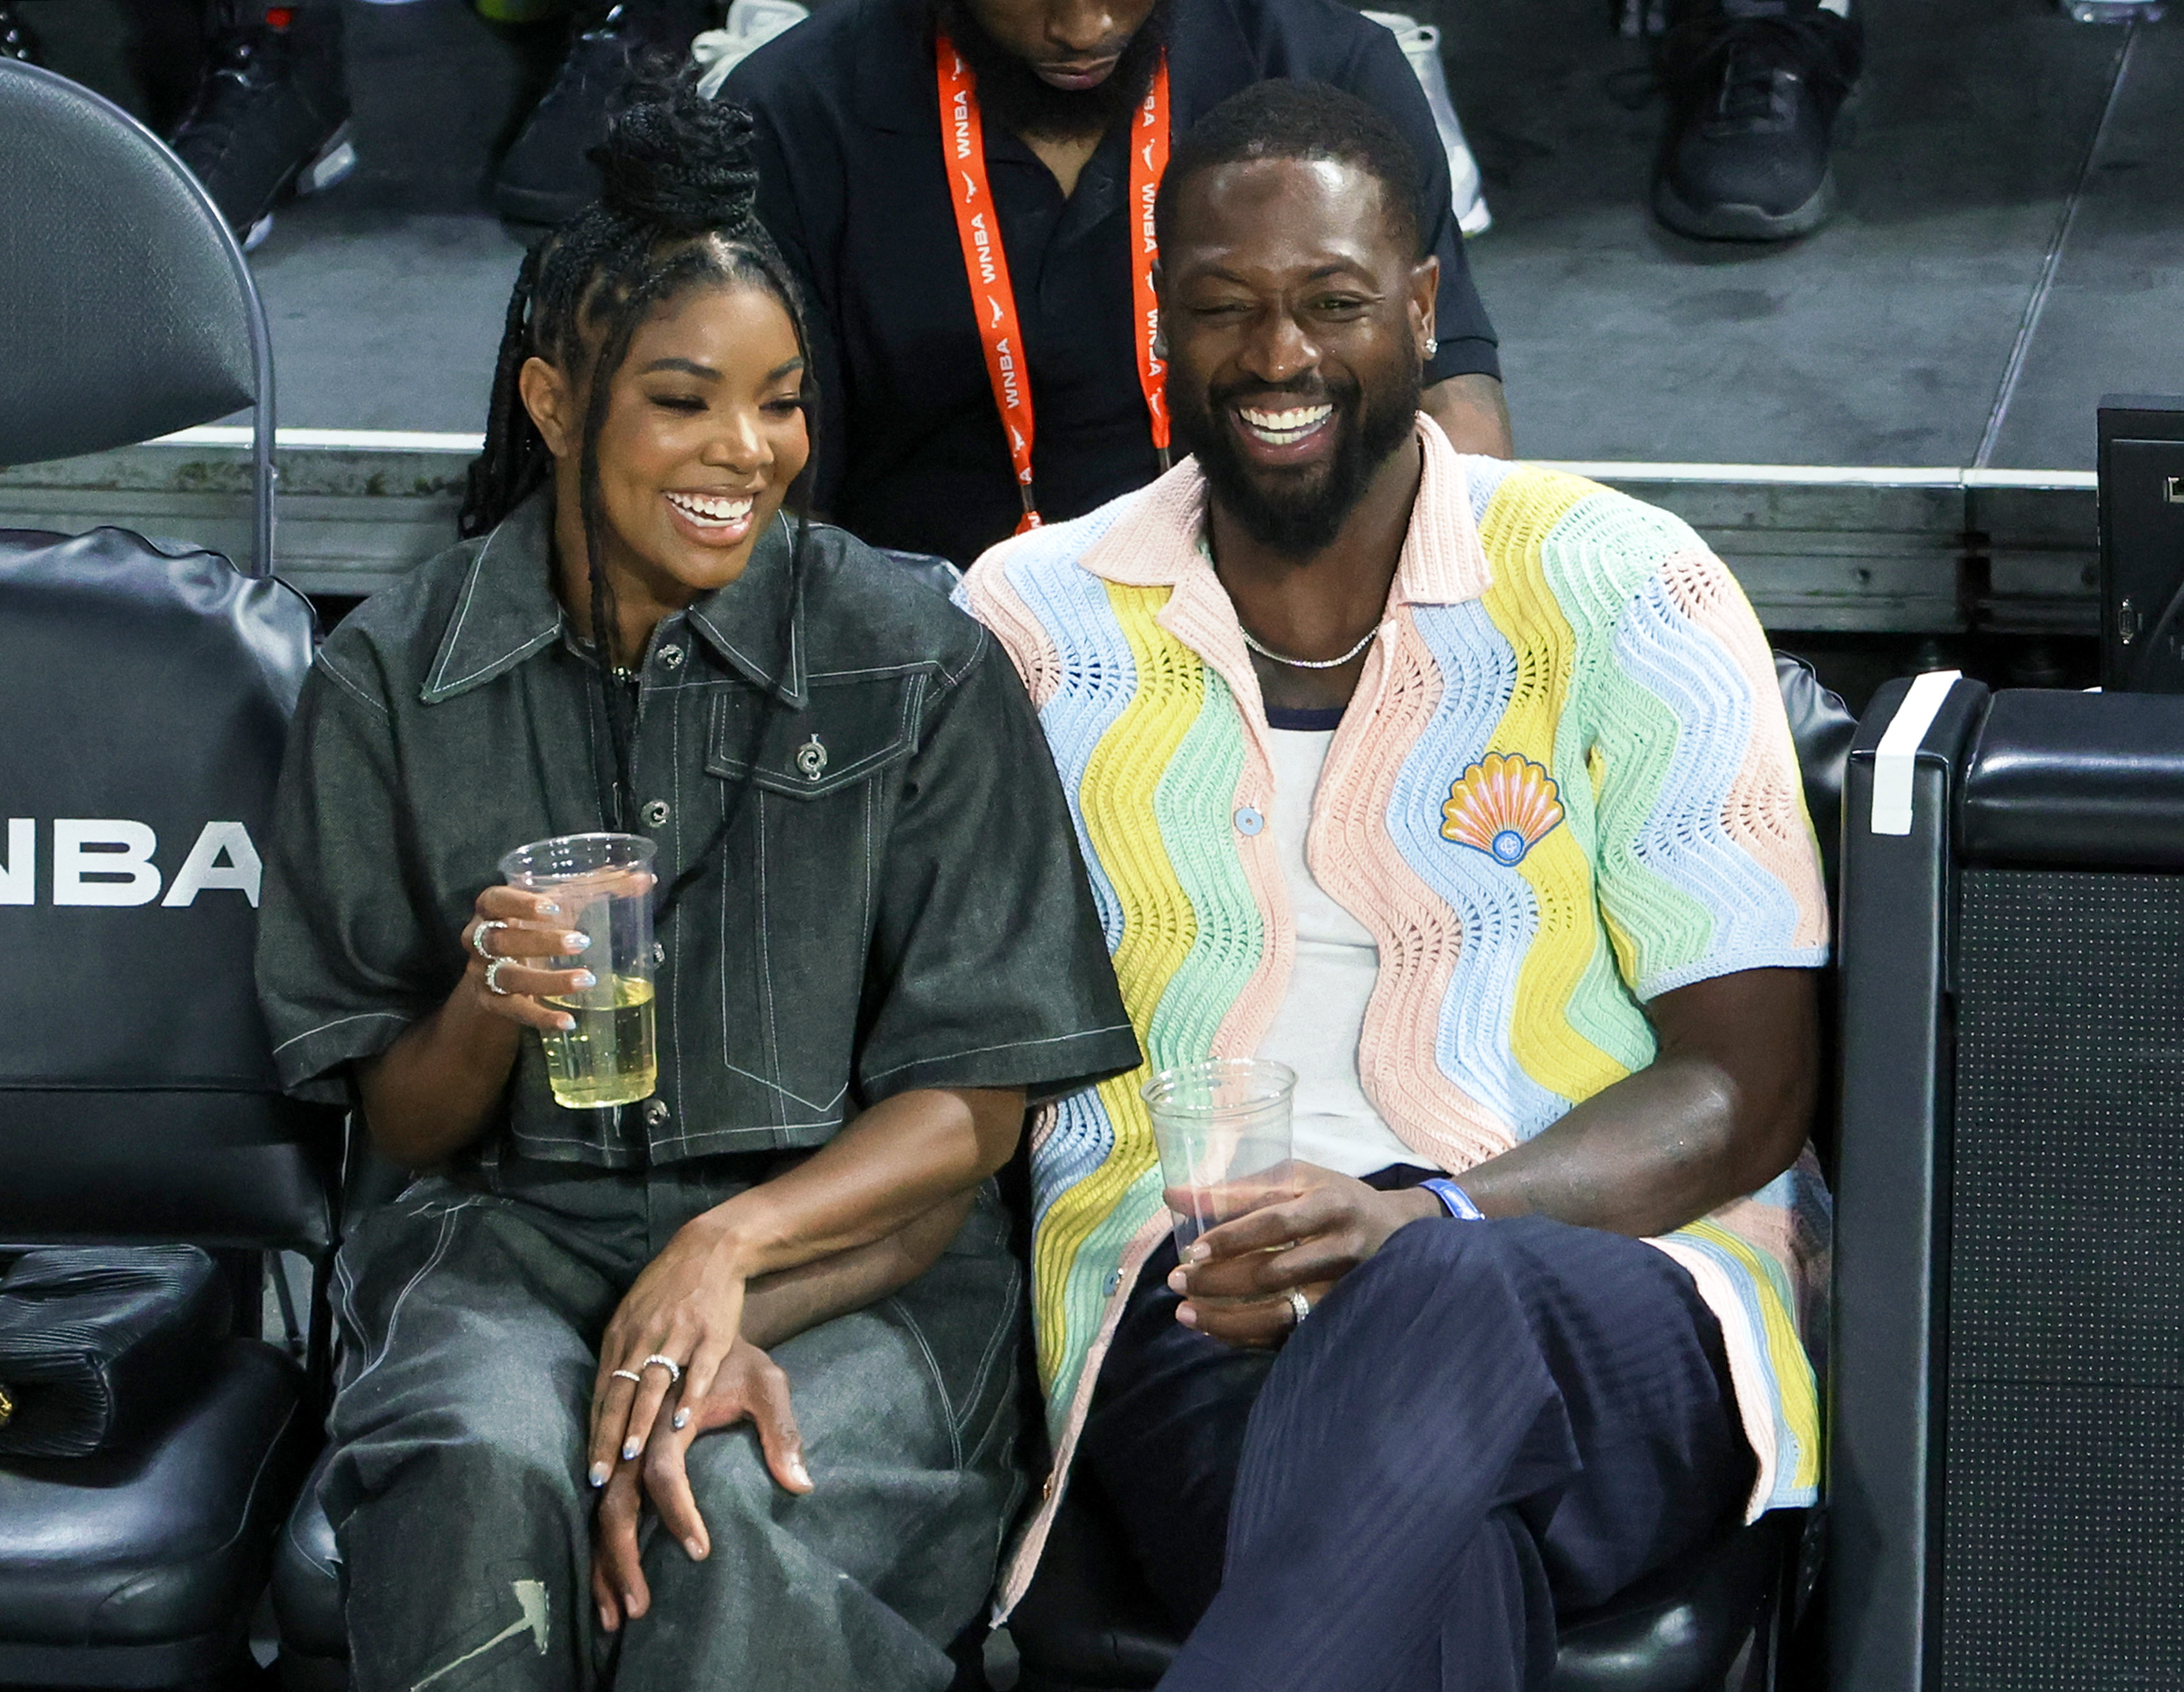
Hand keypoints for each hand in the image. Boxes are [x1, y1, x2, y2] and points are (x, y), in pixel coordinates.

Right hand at [460, 885, 597, 1034]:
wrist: (500, 968)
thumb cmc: (535, 925)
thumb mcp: (560, 903)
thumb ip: (598, 888)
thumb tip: (646, 879)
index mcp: (491, 909)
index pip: (494, 900)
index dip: (519, 904)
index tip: (553, 907)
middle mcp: (479, 940)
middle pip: (501, 940)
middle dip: (541, 942)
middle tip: (582, 942)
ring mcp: (482, 973)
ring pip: (509, 977)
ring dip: (548, 980)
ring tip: (586, 981)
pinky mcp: (491, 1002)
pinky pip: (515, 1011)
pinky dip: (542, 1017)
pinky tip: (568, 1021)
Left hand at [587, 1214, 749, 1490]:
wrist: (709, 1250)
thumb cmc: (669, 1287)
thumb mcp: (633, 1313)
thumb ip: (621, 1353)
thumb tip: (605, 1398)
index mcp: (621, 1335)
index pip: (603, 1392)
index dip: (596, 1432)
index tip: (590, 1469)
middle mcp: (643, 1336)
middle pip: (620, 1395)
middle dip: (609, 1439)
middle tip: (600, 1478)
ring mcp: (677, 1335)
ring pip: (653, 1385)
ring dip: (640, 1423)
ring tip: (632, 1458)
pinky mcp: (710, 1334)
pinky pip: (697, 1371)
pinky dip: (689, 1397)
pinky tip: (683, 1422)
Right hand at [591, 1338, 810, 1631]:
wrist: (695, 1310)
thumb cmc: (738, 1355)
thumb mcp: (768, 1383)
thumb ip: (783, 1433)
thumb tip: (801, 1486)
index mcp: (668, 1412)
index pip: (663, 1471)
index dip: (679, 1512)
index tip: (700, 1551)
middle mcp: (634, 1428)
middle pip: (615, 1498)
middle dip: (622, 1556)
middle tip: (637, 1608)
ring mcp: (617, 1437)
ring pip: (596, 1504)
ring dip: (602, 1558)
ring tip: (615, 1611)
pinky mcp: (610, 1444)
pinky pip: (595, 1494)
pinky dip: (597, 1539)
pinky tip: (605, 1577)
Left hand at [1168, 1164, 1438, 1347]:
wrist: (1399, 1232)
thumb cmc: (1336, 1198)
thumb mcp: (1299, 1179)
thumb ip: (1239, 1189)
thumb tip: (1173, 1196)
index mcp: (1331, 1205)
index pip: (1278, 1224)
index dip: (1234, 1237)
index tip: (1194, 1249)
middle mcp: (1341, 1250)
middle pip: (1274, 1273)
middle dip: (1219, 1281)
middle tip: (1176, 1281)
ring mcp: (1343, 1292)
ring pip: (1281, 1314)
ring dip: (1227, 1318)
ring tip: (1185, 1313)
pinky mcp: (1338, 1319)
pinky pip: (1287, 1335)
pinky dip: (1246, 1335)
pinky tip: (1214, 1328)